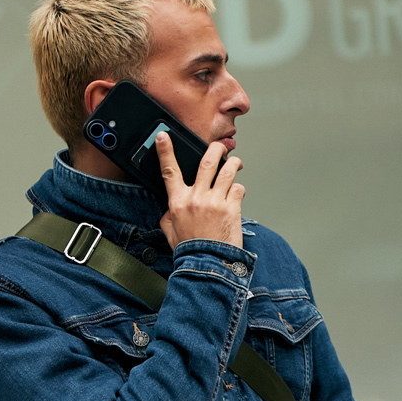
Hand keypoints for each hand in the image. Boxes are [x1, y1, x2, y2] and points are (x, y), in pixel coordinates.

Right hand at [156, 129, 243, 251]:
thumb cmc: (189, 249)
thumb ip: (169, 215)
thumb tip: (169, 206)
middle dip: (217, 149)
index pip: (169, 171)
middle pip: (207, 161)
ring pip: (228, 170)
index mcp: (178, 202)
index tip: (163, 136)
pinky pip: (239, 188)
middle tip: (221, 148)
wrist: (207, 264)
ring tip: (235, 167)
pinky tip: (236, 197)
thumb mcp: (170, 231)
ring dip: (234, 165)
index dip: (165, 151)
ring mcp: (215, 202)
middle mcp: (196, 198)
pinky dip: (239, 190)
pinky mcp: (231, 208)